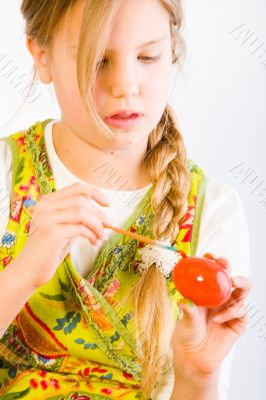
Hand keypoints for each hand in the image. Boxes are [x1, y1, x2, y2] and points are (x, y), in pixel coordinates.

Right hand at [15, 182, 110, 288]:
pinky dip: (91, 234)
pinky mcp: (51, 232)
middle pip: (81, 200)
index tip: (108, 203)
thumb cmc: (49, 250)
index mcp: (47, 201)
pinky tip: (94, 242)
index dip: (95, 193)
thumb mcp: (65, 227)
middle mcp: (45, 206)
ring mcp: (47, 218)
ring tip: (100, 237)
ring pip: (82, 213)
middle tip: (107, 227)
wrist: (29, 270)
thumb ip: (78, 218)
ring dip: (97, 225)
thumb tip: (102, 215)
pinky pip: (80, 228)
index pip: (76, 188)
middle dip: (99, 214)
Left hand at [171, 253, 251, 379]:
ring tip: (232, 282)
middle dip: (228, 266)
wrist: (194, 358)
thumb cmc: (187, 333)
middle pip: (231, 275)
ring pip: (243, 289)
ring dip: (240, 283)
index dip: (213, 261)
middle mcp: (221, 297)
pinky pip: (241, 311)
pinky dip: (231, 312)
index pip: (213, 271)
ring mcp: (232, 308)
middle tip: (223, 264)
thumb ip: (188, 311)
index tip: (208, 255)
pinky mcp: (239, 322)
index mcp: (208, 292)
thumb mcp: (185, 319)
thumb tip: (183, 301)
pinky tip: (218, 319)